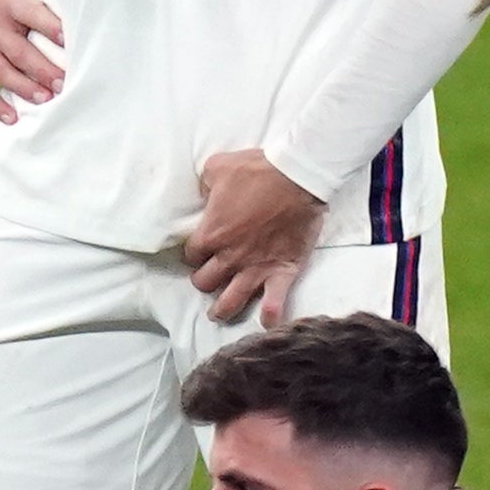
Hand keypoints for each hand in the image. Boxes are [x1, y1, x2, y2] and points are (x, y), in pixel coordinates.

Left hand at [185, 149, 325, 323]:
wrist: (297, 176)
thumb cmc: (257, 169)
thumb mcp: (218, 166)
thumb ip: (205, 184)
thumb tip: (204, 192)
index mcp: (211, 233)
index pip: (192, 255)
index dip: (194, 254)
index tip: (200, 251)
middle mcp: (230, 257)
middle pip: (205, 282)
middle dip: (205, 280)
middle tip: (211, 276)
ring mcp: (256, 268)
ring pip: (231, 301)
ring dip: (223, 309)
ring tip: (219, 314)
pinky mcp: (282, 270)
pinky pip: (274, 301)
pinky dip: (270, 315)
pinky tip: (267, 323)